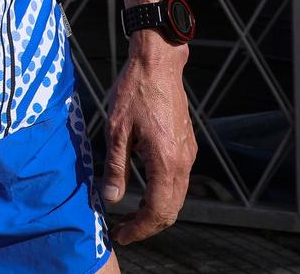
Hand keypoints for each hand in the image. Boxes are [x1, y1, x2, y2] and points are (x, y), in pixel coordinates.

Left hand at [101, 36, 196, 242]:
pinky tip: (142, 192)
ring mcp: (188, 154)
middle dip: (147, 226)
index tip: (120, 235)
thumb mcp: (116, 130)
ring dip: (155, 211)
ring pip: (176, 197)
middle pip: (171, 210)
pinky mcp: (187, 146)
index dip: (139, 228)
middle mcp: (183, 162)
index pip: (157, 210)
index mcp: (166, 161)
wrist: (158, 65)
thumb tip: (111, 199)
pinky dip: (162, 195)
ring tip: (129, 216)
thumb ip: (116, 168)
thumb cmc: (134, 92)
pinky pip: (178, 182)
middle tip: (122, 231)